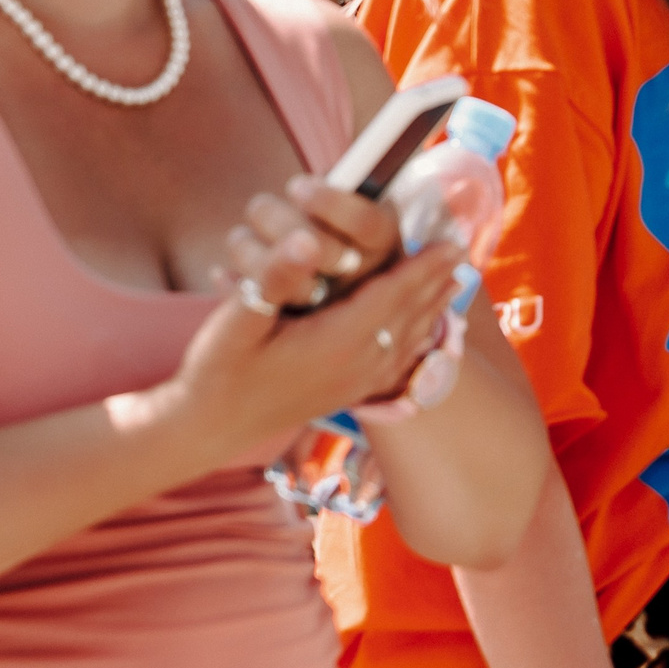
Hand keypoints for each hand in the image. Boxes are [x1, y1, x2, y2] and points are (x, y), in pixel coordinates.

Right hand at [169, 178, 466, 455]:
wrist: (206, 428)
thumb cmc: (218, 369)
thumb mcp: (237, 319)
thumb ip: (274, 277)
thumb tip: (306, 240)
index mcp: (336, 343)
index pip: (393, 295)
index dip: (422, 267)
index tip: (452, 243)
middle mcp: (356, 367)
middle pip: (409, 315)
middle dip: (436, 282)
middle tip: (462, 250)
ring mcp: (354, 385)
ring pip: (407, 339)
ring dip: (430, 307)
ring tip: (451, 280)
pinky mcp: (347, 394)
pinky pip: (395, 361)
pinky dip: (414, 336)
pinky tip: (420, 326)